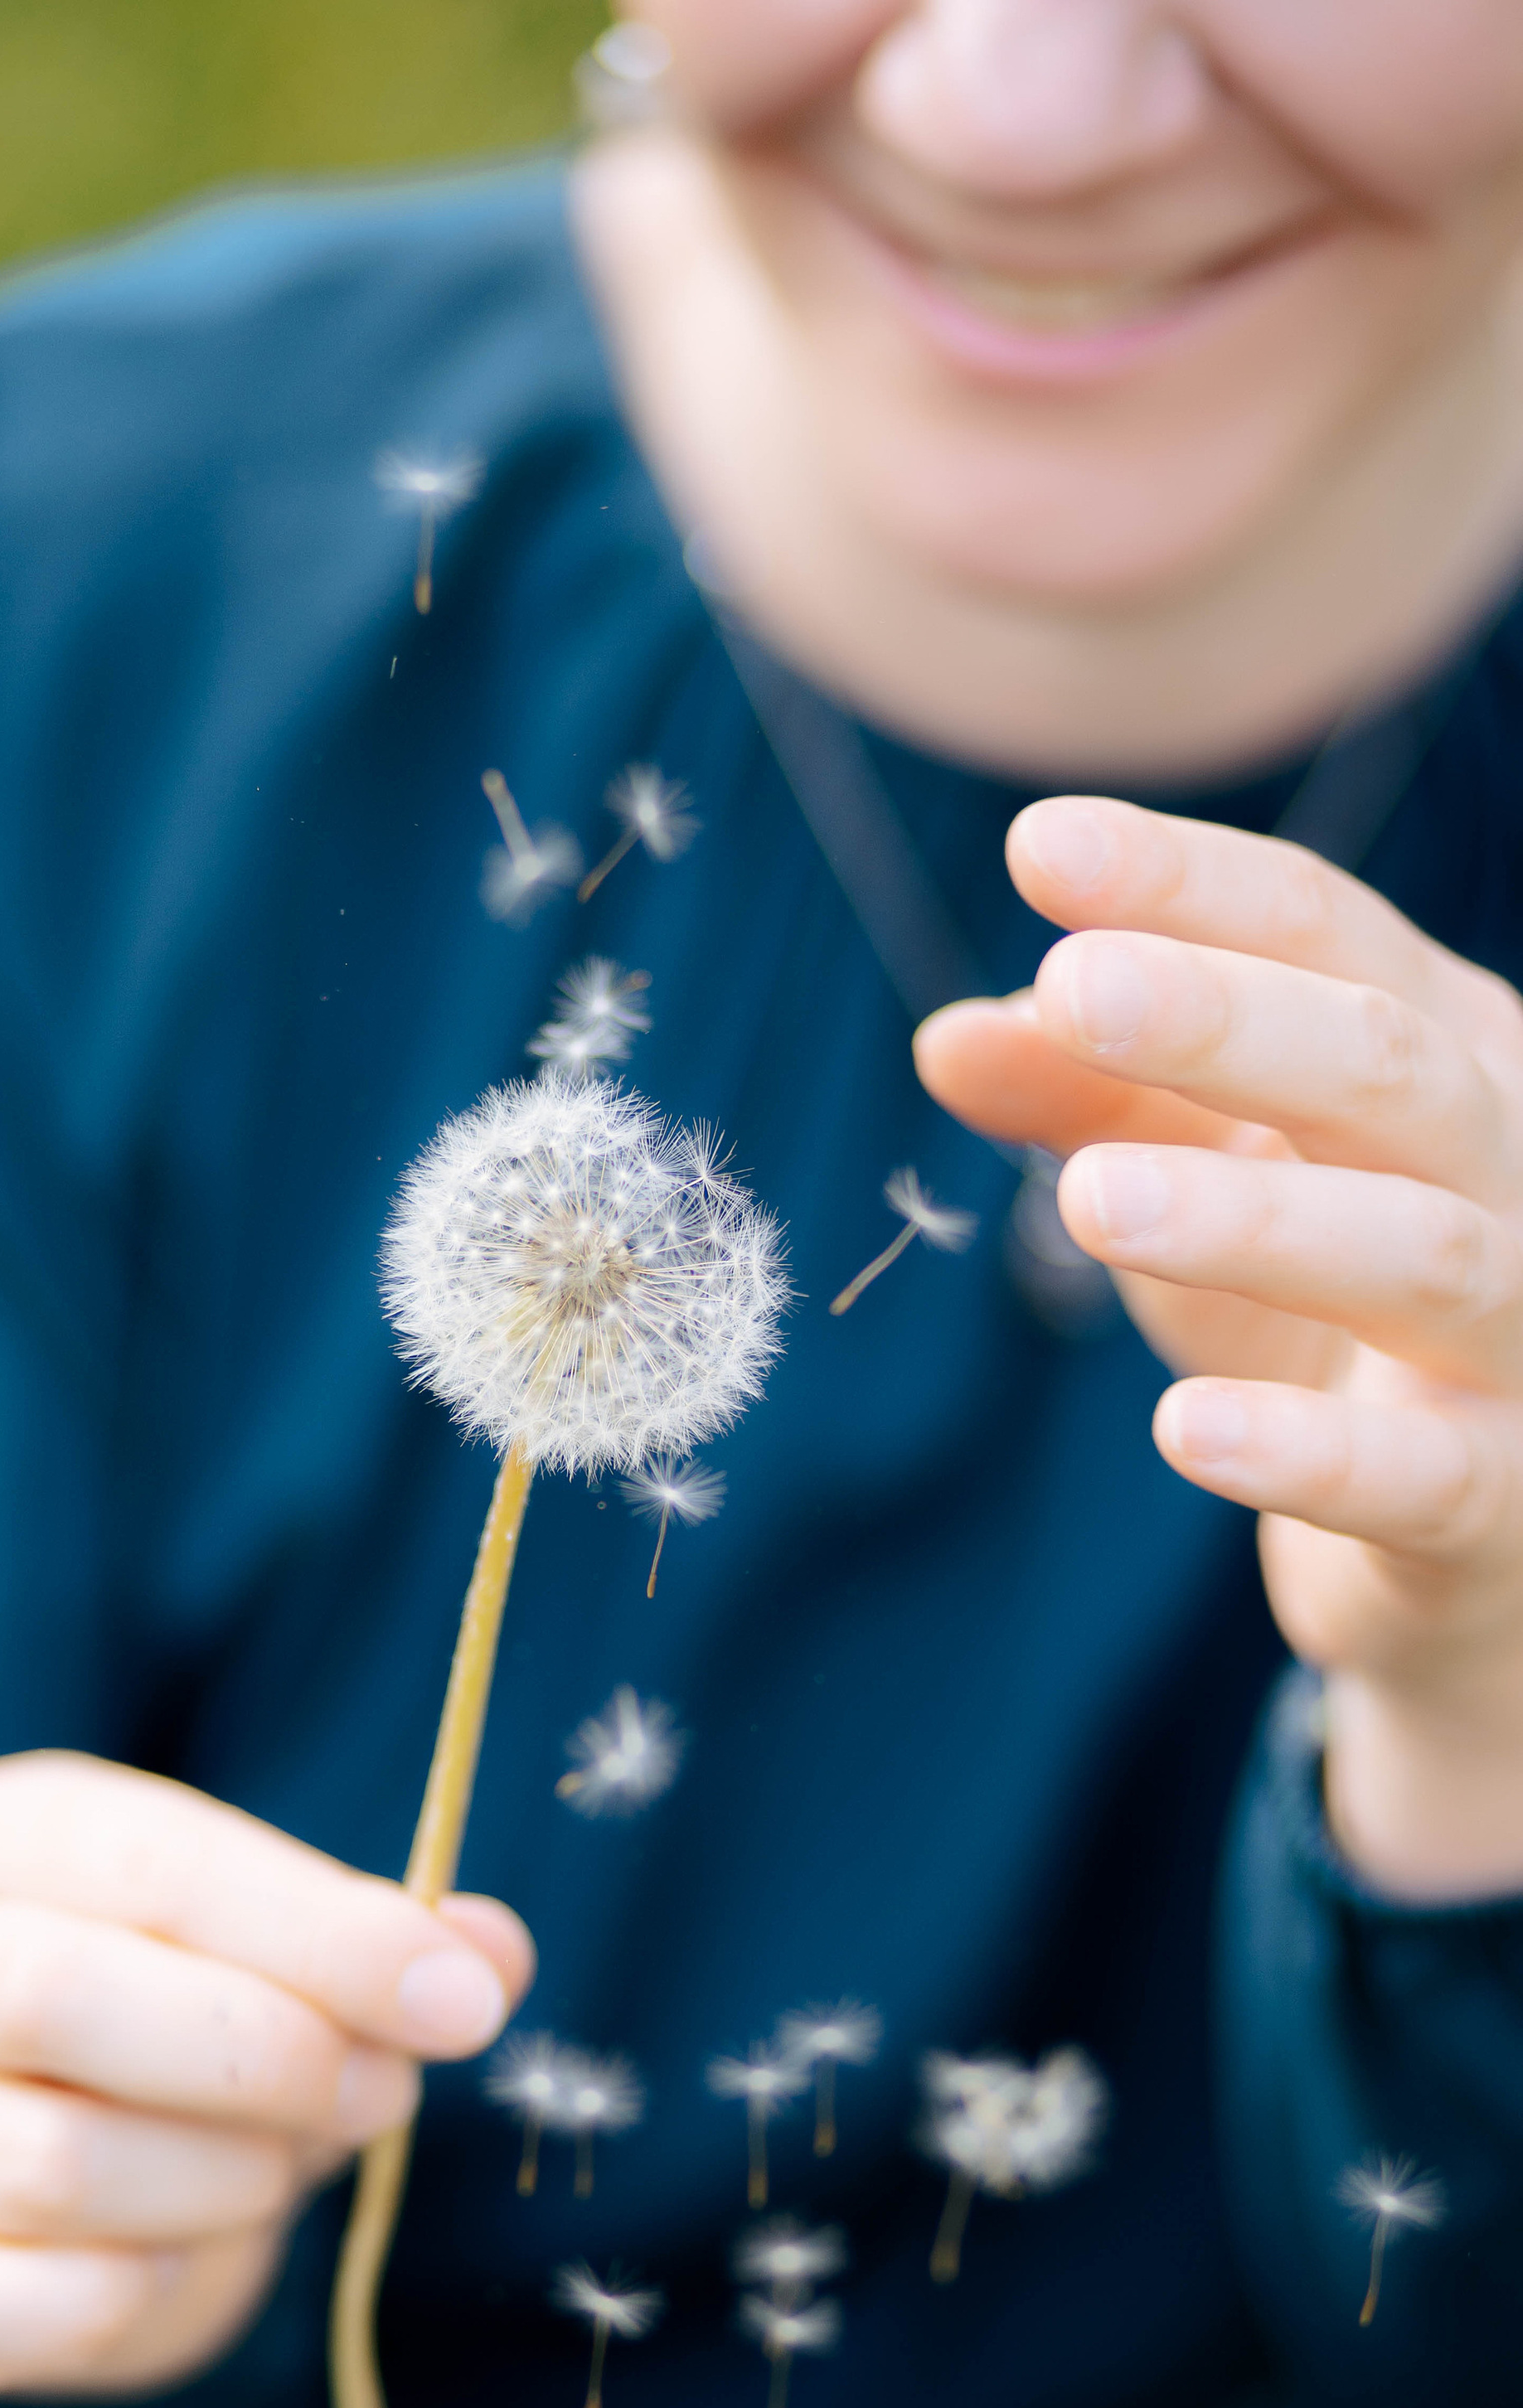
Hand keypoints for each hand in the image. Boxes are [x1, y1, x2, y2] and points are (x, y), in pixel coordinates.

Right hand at [0, 1753, 532, 2396]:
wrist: (49, 2132)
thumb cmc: (190, 2004)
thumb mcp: (290, 1942)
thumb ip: (389, 1944)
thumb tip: (485, 1960)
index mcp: (7, 1837)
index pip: (155, 1869)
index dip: (320, 1937)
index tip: (458, 2004)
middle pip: (56, 1999)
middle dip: (263, 2059)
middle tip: (382, 2096)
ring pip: (48, 2168)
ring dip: (219, 2182)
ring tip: (283, 2167)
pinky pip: (9, 2306)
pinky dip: (128, 2294)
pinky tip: (180, 2251)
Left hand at [916, 795, 1522, 1900]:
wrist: (1476, 1551)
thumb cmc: (1329, 1330)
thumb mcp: (1204, 1197)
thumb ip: (1093, 1109)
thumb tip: (951, 1035)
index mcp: (1447, 1057)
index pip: (1331, 933)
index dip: (1190, 886)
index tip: (1038, 846)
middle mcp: (1515, 1169)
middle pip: (1391, 1066)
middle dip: (1233, 1020)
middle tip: (1074, 986)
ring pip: (1423, 1253)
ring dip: (1254, 1218)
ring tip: (1088, 1198)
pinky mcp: (1504, 1504)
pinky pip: (1420, 1476)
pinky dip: (1307, 1452)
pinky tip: (1183, 1427)